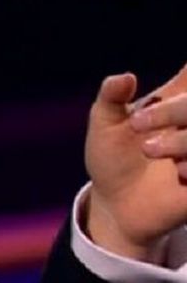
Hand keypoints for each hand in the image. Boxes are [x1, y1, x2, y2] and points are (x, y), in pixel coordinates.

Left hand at [85, 64, 186, 261]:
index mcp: (178, 102)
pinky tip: (178, 174)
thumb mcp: (104, 124)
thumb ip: (111, 96)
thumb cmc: (111, 158)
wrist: (115, 205)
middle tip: (137, 123)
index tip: (166, 93)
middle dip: (175, 111)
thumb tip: (125, 77)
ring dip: (183, 141)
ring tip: (148, 151)